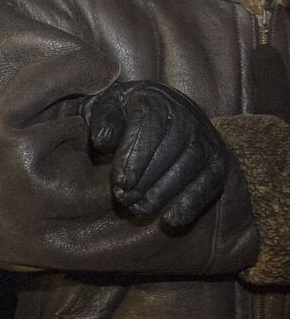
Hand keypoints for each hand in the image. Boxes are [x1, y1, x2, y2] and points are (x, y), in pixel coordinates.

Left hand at [82, 80, 229, 226]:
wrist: (155, 112)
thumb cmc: (121, 115)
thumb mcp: (104, 110)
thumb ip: (102, 122)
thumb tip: (103, 142)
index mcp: (155, 98)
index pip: (149, 126)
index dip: (135, 157)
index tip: (120, 183)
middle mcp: (187, 113)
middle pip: (171, 148)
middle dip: (146, 178)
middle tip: (125, 199)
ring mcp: (205, 136)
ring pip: (191, 165)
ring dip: (165, 192)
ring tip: (140, 209)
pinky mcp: (217, 158)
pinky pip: (211, 181)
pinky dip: (193, 202)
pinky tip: (171, 219)